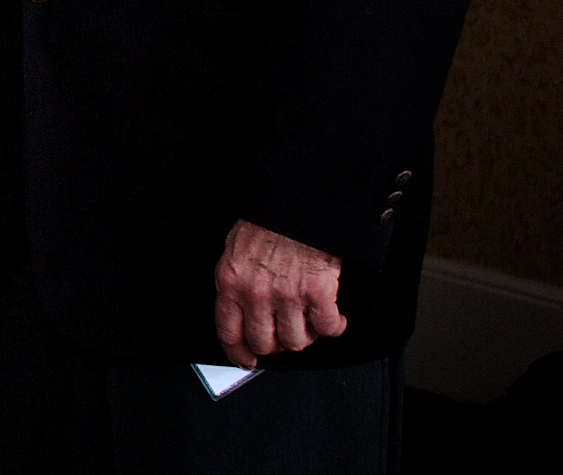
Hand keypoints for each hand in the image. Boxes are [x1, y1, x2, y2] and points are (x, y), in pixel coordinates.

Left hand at [214, 220, 348, 367]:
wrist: (296, 202)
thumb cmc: (267, 221)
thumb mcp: (235, 251)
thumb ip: (236, 283)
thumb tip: (240, 313)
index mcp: (230, 283)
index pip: (228, 332)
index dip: (238, 352)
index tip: (245, 360)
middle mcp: (255, 294)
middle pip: (264, 343)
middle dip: (275, 346)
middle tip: (284, 338)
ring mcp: (287, 295)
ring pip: (296, 341)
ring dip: (305, 337)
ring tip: (309, 323)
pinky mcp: (318, 292)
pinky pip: (327, 328)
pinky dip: (334, 327)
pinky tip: (334, 318)